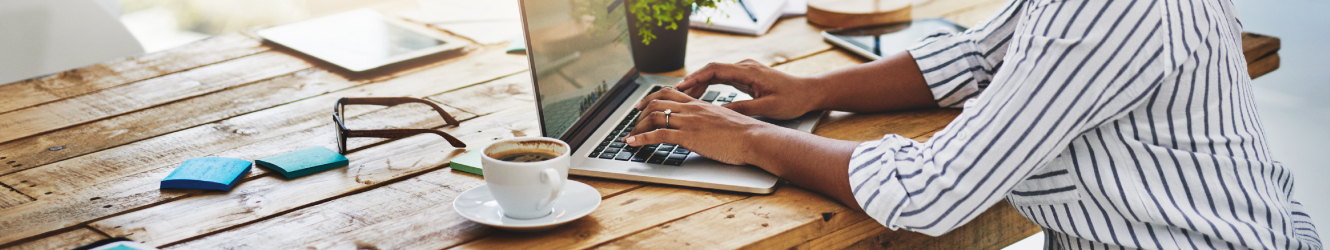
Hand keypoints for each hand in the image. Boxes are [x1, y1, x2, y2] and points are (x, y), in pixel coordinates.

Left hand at [624, 88, 780, 164]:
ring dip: (637, 127)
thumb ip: (710, 119)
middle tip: (632, 122)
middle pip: (656, 103)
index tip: (641, 106)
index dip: (651, 98)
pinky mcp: (688, 137)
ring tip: (630, 136)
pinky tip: (632, 143)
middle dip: (639, 113)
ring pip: (654, 117)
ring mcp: (689, 122)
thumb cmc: (744, 133)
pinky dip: (641, 138)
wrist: (754, 138)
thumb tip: (705, 125)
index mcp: (699, 104)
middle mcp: (691, 109)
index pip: (669, 93)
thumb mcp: (723, 119)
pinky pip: (658, 135)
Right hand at [645, 59, 819, 119]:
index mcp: (748, 71)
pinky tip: (700, 97)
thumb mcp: (767, 107)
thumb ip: (742, 109)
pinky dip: (709, 86)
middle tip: (672, 94)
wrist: (810, 92)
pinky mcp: (747, 77)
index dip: (694, 78)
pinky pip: (722, 79)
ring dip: (698, 84)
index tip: (679, 87)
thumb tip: (719, 113)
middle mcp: (744, 67)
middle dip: (691, 81)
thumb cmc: (792, 99)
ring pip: (715, 74)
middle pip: (710, 70)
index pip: (714, 69)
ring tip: (680, 97)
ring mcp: (745, 71)